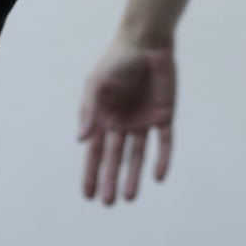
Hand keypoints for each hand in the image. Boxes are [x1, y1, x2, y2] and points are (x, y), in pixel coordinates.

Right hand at [78, 35, 175, 205]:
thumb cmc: (117, 61)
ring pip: (138, 155)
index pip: (96, 152)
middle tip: (109, 203)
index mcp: (103, 118)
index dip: (91, 174)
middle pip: (116, 158)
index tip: (88, 196)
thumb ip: (89, 112)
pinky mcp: (163, 117)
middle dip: (111, 180)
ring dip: (133, 176)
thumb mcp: (96, 85)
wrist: (146, 42)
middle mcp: (122, 124)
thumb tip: (81, 141)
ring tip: (129, 198)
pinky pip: (164, 143)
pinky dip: (162, 160)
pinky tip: (158, 177)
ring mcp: (143, 121)